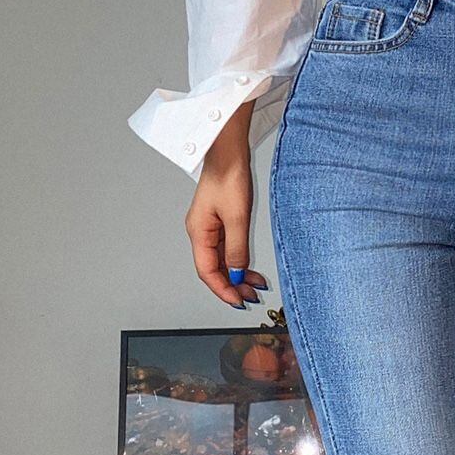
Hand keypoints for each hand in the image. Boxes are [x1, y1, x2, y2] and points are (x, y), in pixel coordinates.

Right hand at [184, 106, 268, 304]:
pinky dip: (239, 261)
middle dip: (232, 286)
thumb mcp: (237, 217)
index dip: (222, 289)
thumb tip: (236, 274)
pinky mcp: (219, 221)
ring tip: (255, 287)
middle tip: (251, 298)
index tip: (238, 301)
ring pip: (222, 260)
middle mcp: (201, 232)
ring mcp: (210, 227)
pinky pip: (227, 248)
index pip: (207, 271)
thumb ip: (236, 249)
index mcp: (198, 232)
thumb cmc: (228, 176)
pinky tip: (251, 268)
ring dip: (237, 275)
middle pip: (214, 268)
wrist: (229, 152)